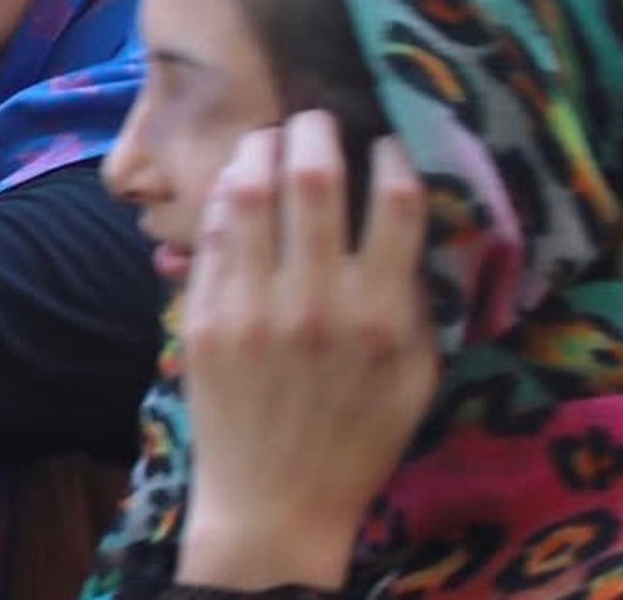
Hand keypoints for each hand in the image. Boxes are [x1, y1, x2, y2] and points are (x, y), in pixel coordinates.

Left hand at [176, 113, 438, 590]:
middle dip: (315, 132)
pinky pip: (213, 235)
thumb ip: (415, 301)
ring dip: (261, 150)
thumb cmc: (356, 439)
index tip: (384, 144)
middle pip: (315, 178)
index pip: (396, 204)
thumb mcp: (415, 378)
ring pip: (252, 193)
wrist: (276, 503)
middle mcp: (319, 302)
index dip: (392, 157)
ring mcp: (256, 307)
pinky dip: (225, 198)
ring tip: (268, 139)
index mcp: (381, 315)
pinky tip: (236, 185)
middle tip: (314, 121)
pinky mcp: (207, 317)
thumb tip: (410, 223)